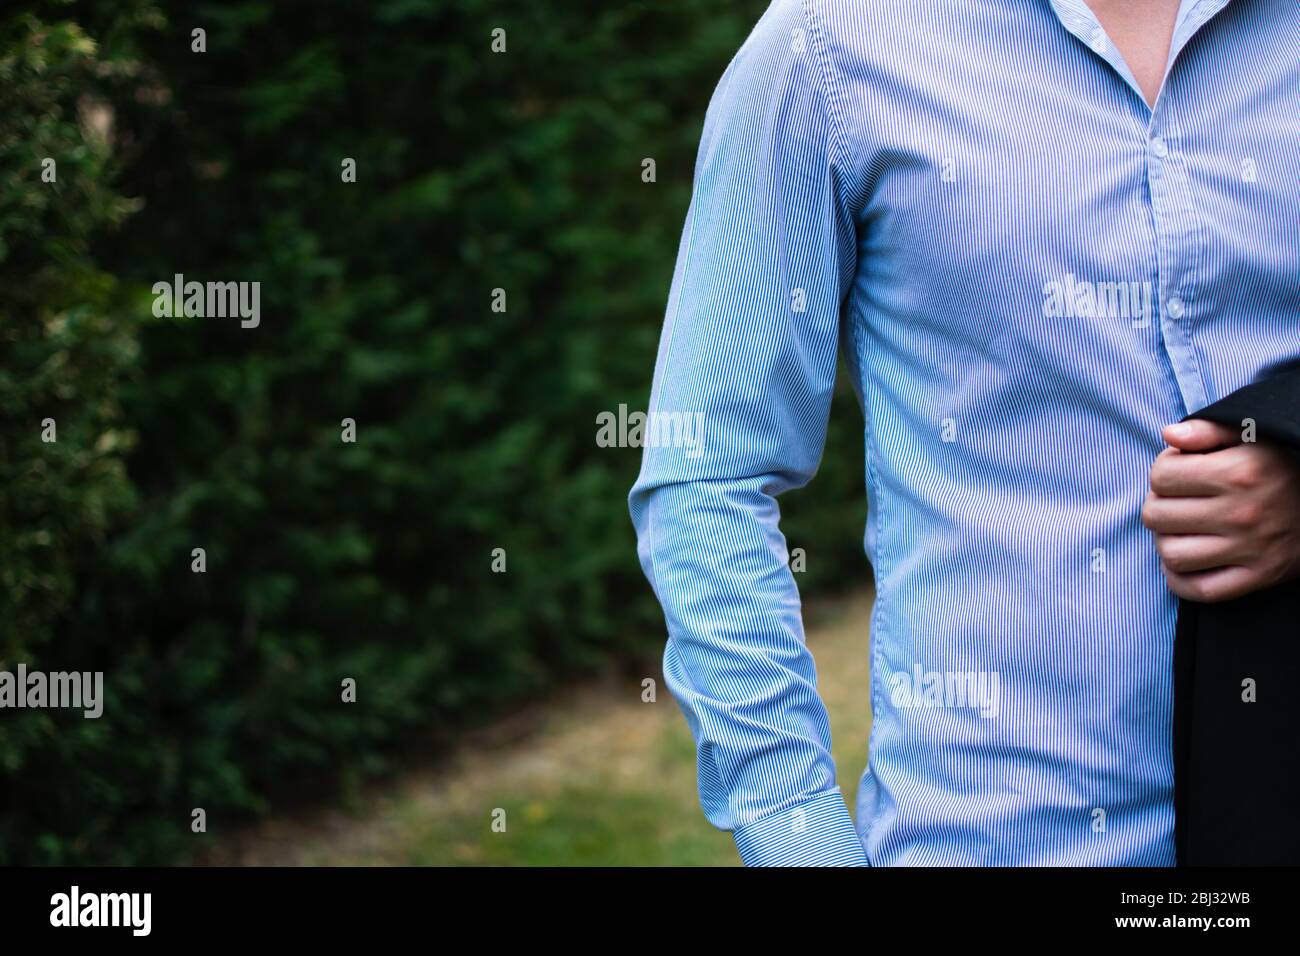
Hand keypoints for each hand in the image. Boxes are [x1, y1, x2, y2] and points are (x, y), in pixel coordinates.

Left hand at [1142, 419, 1299, 602]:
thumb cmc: (1281, 467)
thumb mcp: (1252, 437)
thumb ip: (1207, 430)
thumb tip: (1169, 434)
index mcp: (1237, 473)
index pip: (1161, 477)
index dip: (1161, 473)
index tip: (1176, 475)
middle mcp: (1242, 512)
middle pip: (1157, 516)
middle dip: (1157, 506)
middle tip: (1172, 504)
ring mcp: (1250, 548)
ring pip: (1172, 554)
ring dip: (1165, 542)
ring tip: (1178, 531)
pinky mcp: (1259, 576)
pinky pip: (1199, 590)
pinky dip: (1180, 579)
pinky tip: (1185, 561)